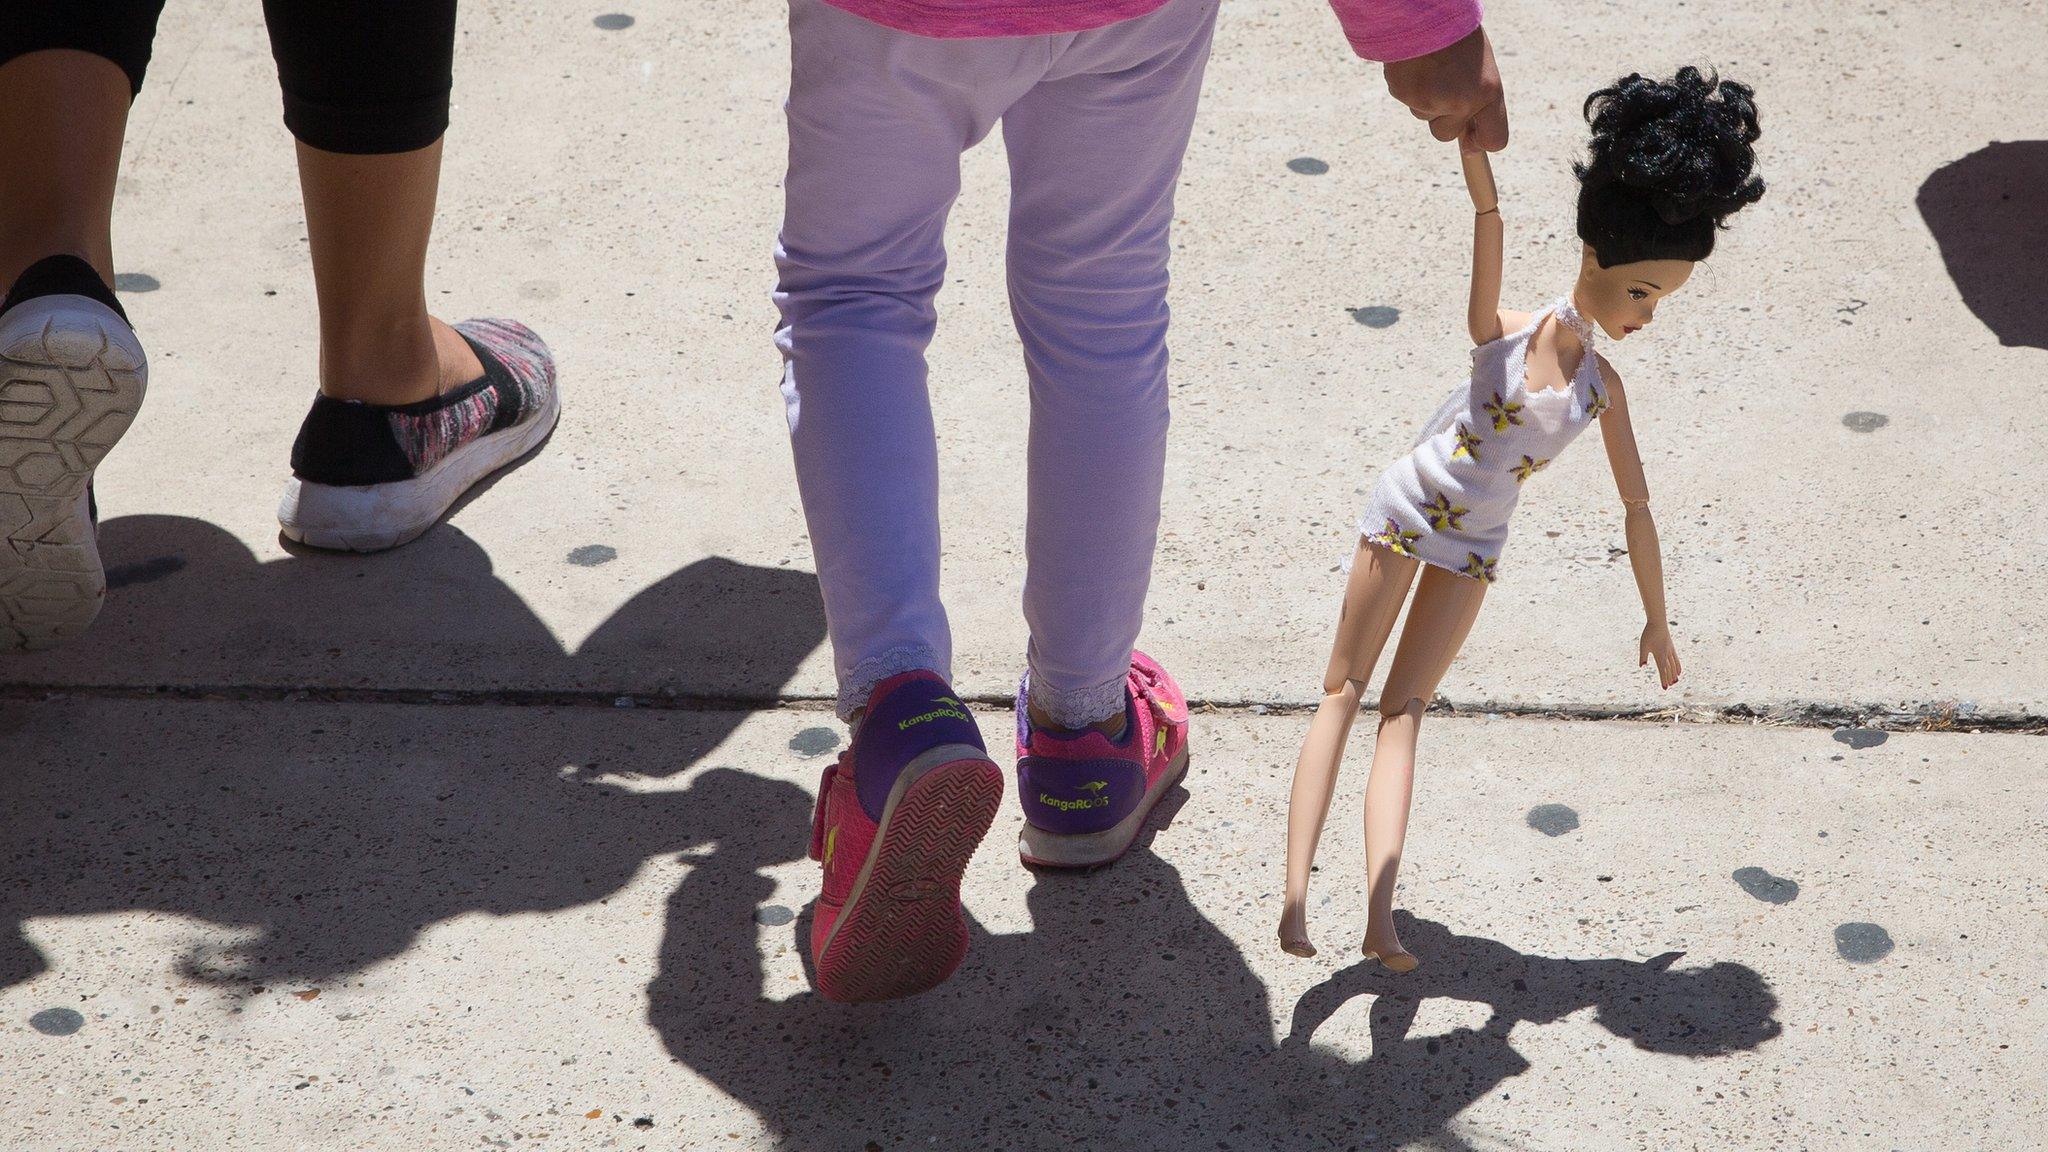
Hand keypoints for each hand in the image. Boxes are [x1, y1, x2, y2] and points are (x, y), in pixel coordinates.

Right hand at [1381, 26, 1508, 151]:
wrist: (1424, 11)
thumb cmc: (1456, 36)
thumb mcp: (1480, 66)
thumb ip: (1480, 102)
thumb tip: (1469, 146)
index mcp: (1489, 91)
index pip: (1494, 139)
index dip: (1481, 141)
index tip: (1472, 139)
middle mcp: (1462, 102)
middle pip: (1448, 134)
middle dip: (1445, 119)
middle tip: (1445, 87)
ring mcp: (1430, 101)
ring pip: (1425, 117)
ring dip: (1427, 100)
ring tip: (1431, 68)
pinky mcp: (1405, 95)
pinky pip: (1409, 102)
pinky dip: (1411, 88)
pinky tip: (1416, 65)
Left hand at [1639, 622, 1680, 689]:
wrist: (1658, 622)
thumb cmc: (1648, 634)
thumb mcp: (1643, 646)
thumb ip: (1643, 657)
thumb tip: (1642, 667)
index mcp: (1659, 655)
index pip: (1662, 670)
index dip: (1663, 679)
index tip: (1664, 687)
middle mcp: (1666, 654)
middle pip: (1669, 669)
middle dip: (1668, 679)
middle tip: (1668, 687)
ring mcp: (1670, 651)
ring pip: (1673, 665)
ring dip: (1674, 674)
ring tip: (1675, 682)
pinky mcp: (1671, 648)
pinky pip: (1676, 659)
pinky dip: (1677, 666)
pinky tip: (1679, 671)